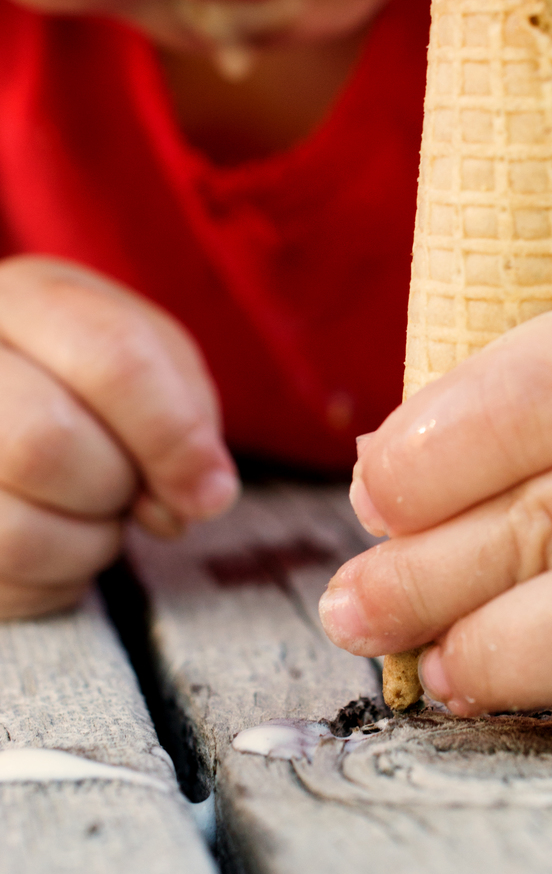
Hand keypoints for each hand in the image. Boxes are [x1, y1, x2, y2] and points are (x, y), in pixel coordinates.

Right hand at [0, 256, 237, 619]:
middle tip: (134, 491)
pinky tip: (60, 536)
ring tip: (94, 510)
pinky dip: (59, 575)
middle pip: (46, 441)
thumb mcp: (158, 367)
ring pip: (17, 528)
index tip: (209, 491)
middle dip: (118, 486)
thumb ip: (187, 416)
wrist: (20, 411)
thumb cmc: (99, 385)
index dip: (174, 436)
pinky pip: (6, 573)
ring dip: (91, 540)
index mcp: (26, 299)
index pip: (113, 357)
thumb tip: (199, 496)